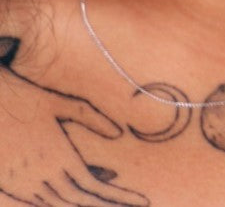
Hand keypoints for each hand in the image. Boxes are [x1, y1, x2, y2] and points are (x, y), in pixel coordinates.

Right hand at [0, 37, 148, 206]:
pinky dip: (59, 201)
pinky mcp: (9, 185)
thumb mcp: (63, 104)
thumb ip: (92, 118)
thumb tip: (118, 133)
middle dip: (105, 205)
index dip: (117, 197)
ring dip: (82, 204)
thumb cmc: (26, 99)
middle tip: (130, 205)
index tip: (139, 201)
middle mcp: (42, 177)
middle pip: (77, 202)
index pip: (93, 188)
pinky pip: (39, 201)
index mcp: (59, 158)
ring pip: (57, 204)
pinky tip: (76, 192)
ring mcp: (23, 185)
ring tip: (110, 199)